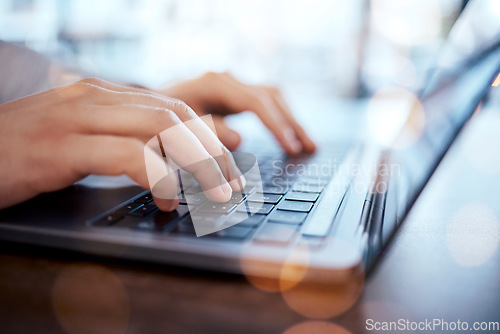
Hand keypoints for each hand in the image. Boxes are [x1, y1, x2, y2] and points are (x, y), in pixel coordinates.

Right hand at [0, 78, 243, 209]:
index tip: (232, 161)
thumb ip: (123, 138)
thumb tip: (169, 159)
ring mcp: (76, 118)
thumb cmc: (23, 150)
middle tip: (231, 184)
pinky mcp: (59, 148)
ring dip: (197, 164)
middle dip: (212, 152)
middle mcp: (93, 97)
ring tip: (215, 193)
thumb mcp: (80, 139)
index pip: (172, 107)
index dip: (209, 135)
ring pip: (159, 130)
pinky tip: (167, 199)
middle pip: (174, 117)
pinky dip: (157, 178)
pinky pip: (126, 155)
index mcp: (101, 94)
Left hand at [161, 72, 316, 153]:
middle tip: (309, 148)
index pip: (257, 102)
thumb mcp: (179, 125)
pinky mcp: (236, 94)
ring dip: (291, 121)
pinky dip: (280, 119)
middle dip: (291, 124)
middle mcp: (229, 79)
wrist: (151, 101)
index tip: (291, 147)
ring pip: (273, 98)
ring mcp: (234, 85)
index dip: (276, 125)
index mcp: (216, 83)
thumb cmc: (161, 115)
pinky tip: (290, 134)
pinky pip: (266, 103)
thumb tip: (240, 140)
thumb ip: (207, 131)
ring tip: (308, 145)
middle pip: (271, 97)